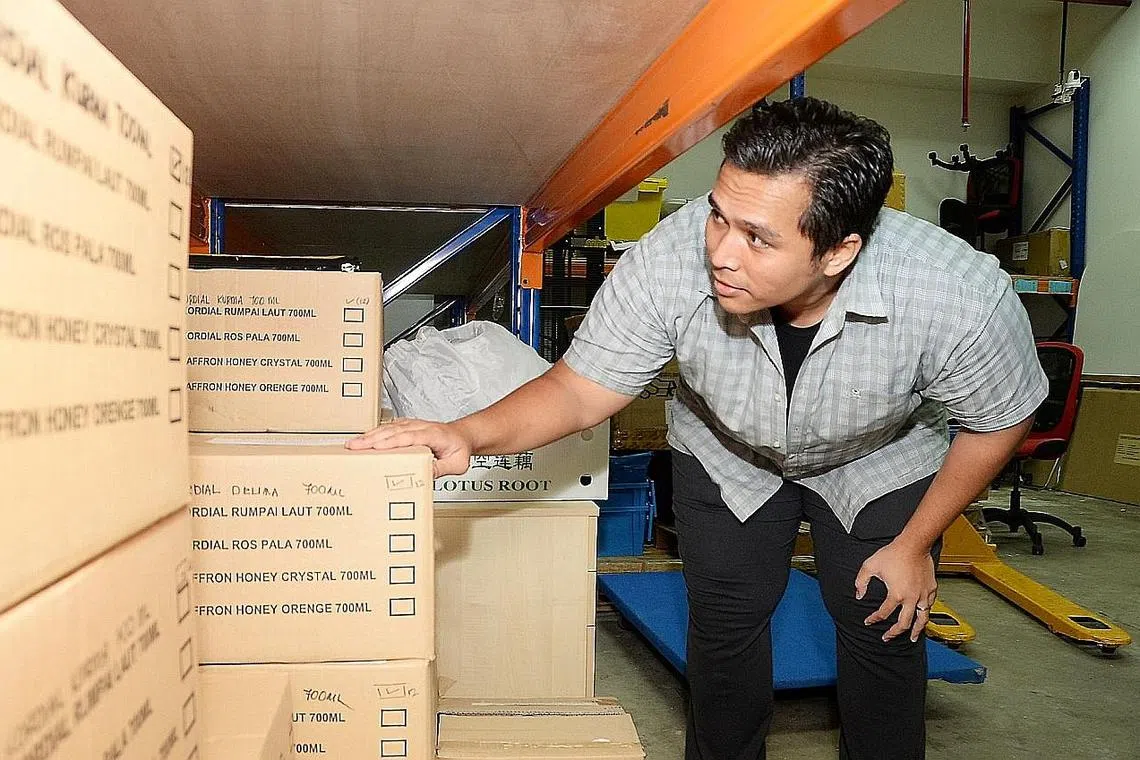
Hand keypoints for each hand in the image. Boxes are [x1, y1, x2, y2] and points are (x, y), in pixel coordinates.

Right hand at [346, 418, 471, 477]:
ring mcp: (414, 425)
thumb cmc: (460, 450)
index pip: (409, 436)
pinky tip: (364, 439)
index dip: (391, 442)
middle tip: (354, 447)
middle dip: (372, 439)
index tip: (376, 448)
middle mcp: (421, 427)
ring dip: (370, 435)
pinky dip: (375, 433)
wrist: (464, 435)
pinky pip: (390, 427)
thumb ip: (441, 468)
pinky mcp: (408, 426)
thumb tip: (423, 474)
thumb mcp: (457, 464)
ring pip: (389, 428)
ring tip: (353, 444)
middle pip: (393, 431)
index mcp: (434, 434)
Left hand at [854, 539, 936, 642]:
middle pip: (903, 623)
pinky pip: (930, 606)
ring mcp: (923, 595)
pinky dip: (925, 614)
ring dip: (917, 630)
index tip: (869, 621)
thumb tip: (859, 595)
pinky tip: (923, 616)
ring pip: (922, 619)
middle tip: (888, 637)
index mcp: (896, 594)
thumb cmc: (893, 553)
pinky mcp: (932, 589)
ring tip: (914, 638)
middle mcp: (911, 598)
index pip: (883, 613)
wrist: (914, 544)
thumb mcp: (870, 565)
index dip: (873, 619)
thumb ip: (861, 581)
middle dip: (894, 633)